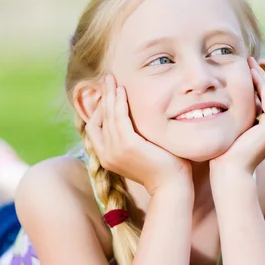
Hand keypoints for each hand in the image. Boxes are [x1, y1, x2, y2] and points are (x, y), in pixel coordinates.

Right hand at [85, 74, 192, 195]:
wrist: (171, 185)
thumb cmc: (161, 168)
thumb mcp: (139, 152)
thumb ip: (129, 138)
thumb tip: (131, 120)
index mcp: (106, 157)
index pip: (93, 128)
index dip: (98, 109)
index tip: (107, 94)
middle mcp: (106, 155)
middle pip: (97, 118)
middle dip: (102, 96)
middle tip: (107, 78)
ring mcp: (115, 150)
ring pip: (107, 115)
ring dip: (109, 95)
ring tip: (112, 79)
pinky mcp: (128, 145)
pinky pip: (119, 117)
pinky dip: (119, 102)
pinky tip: (122, 90)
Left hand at [209, 57, 264, 178]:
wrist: (229, 174)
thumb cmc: (222, 158)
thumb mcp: (229, 133)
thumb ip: (232, 120)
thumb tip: (219, 107)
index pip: (264, 101)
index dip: (257, 83)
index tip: (247, 68)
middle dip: (260, 76)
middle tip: (250, 60)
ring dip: (261, 76)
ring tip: (250, 62)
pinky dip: (261, 84)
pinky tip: (251, 73)